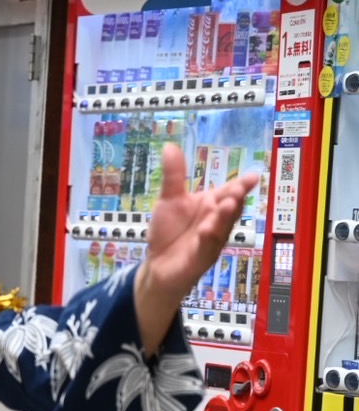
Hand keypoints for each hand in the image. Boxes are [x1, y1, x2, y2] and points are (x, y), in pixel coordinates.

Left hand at [135, 143, 259, 351]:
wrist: (158, 265)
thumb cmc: (169, 230)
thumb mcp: (169, 200)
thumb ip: (174, 176)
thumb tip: (170, 146)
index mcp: (212, 205)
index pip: (229, 192)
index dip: (241, 185)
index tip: (253, 176)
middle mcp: (216, 221)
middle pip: (230, 209)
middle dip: (236, 198)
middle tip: (238, 189)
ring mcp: (211, 240)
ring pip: (222, 228)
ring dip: (225, 217)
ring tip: (226, 204)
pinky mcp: (201, 258)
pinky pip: (206, 248)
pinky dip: (207, 239)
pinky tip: (205, 231)